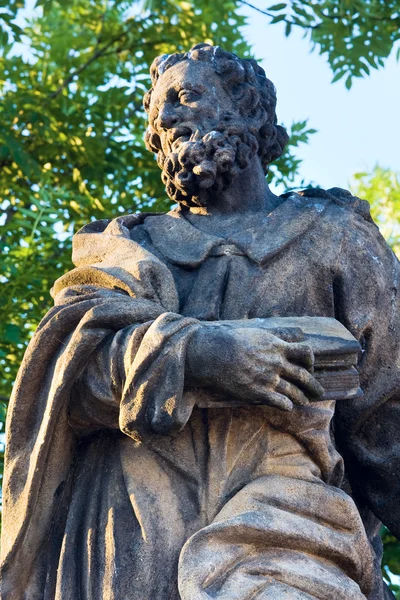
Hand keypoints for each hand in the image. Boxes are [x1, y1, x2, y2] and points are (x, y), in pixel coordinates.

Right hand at [186, 324, 323, 410]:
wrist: (213, 355)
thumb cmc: (234, 341)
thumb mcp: (259, 333)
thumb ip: (280, 334)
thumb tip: (298, 332)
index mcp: (278, 347)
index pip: (306, 353)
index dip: (310, 361)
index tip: (309, 366)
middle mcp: (277, 363)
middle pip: (304, 376)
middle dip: (314, 386)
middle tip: (319, 392)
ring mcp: (269, 379)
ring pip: (294, 391)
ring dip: (302, 398)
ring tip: (304, 402)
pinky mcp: (259, 393)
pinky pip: (281, 403)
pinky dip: (287, 405)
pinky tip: (288, 407)